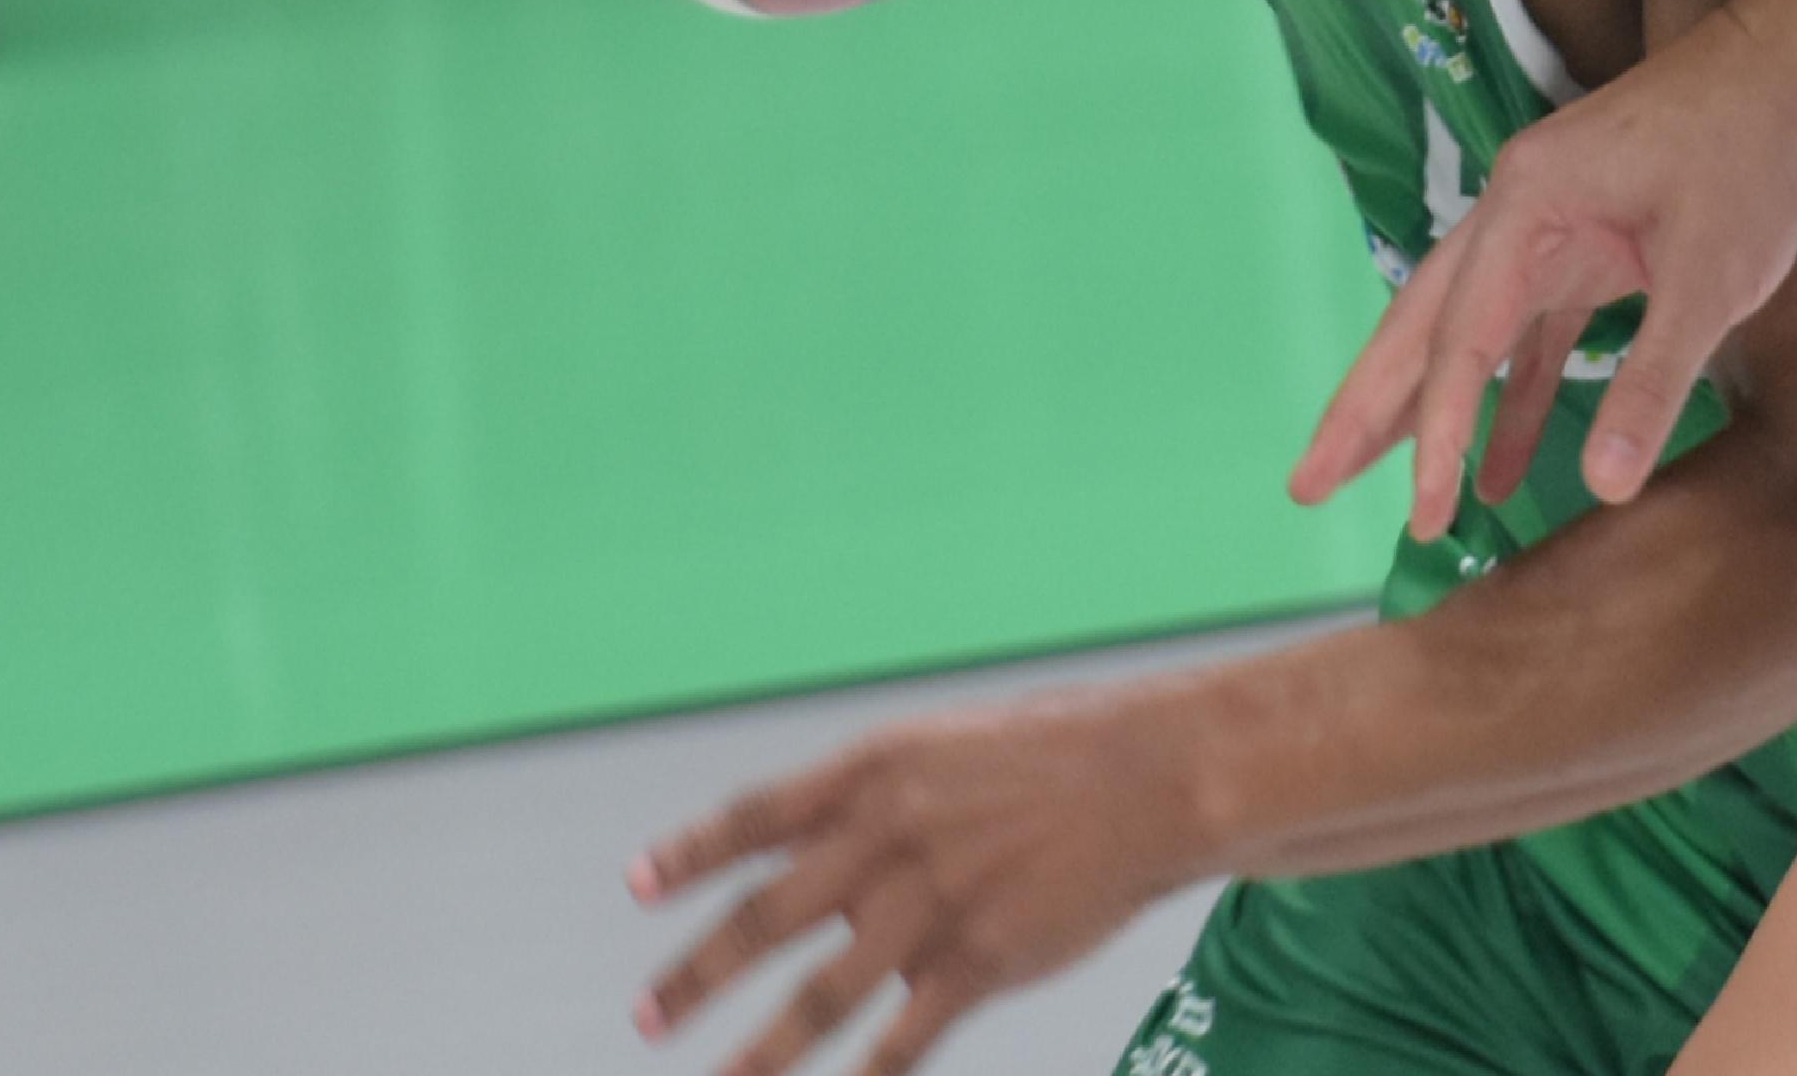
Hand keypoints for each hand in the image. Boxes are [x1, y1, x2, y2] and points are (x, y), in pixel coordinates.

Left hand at [629, 680, 1220, 1075]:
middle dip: (697, 974)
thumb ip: (870, 805)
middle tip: (648, 1017)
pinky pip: (904, 1035)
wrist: (1159, 775)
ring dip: (761, 1048)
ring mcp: (936, 901)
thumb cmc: (1054, 757)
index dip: (691, 854)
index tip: (637, 887)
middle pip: (767, 916)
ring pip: (823, 993)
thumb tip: (800, 862)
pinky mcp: (982, 958)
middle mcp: (892, 834)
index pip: (756, 815)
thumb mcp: (944, 750)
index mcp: (876, 770)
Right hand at [1291, 0, 1796, 535]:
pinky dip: (1513, 395)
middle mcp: (1518, 211)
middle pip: (1423, 324)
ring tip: (1365, 481)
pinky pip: (1530, 331)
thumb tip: (1605, 486)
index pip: (1462, 339)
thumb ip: (1653, 380)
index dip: (1435, 432)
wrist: (1796, 73)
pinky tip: (1502, 466)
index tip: (1424, 512)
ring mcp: (1548, 226)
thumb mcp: (1712, 277)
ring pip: (1465, 329)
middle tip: (1305, 484)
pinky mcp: (1587, 243)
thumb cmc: (1752, 158)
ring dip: (1427, 406)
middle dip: (1366, 409)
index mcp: (1527, 204)